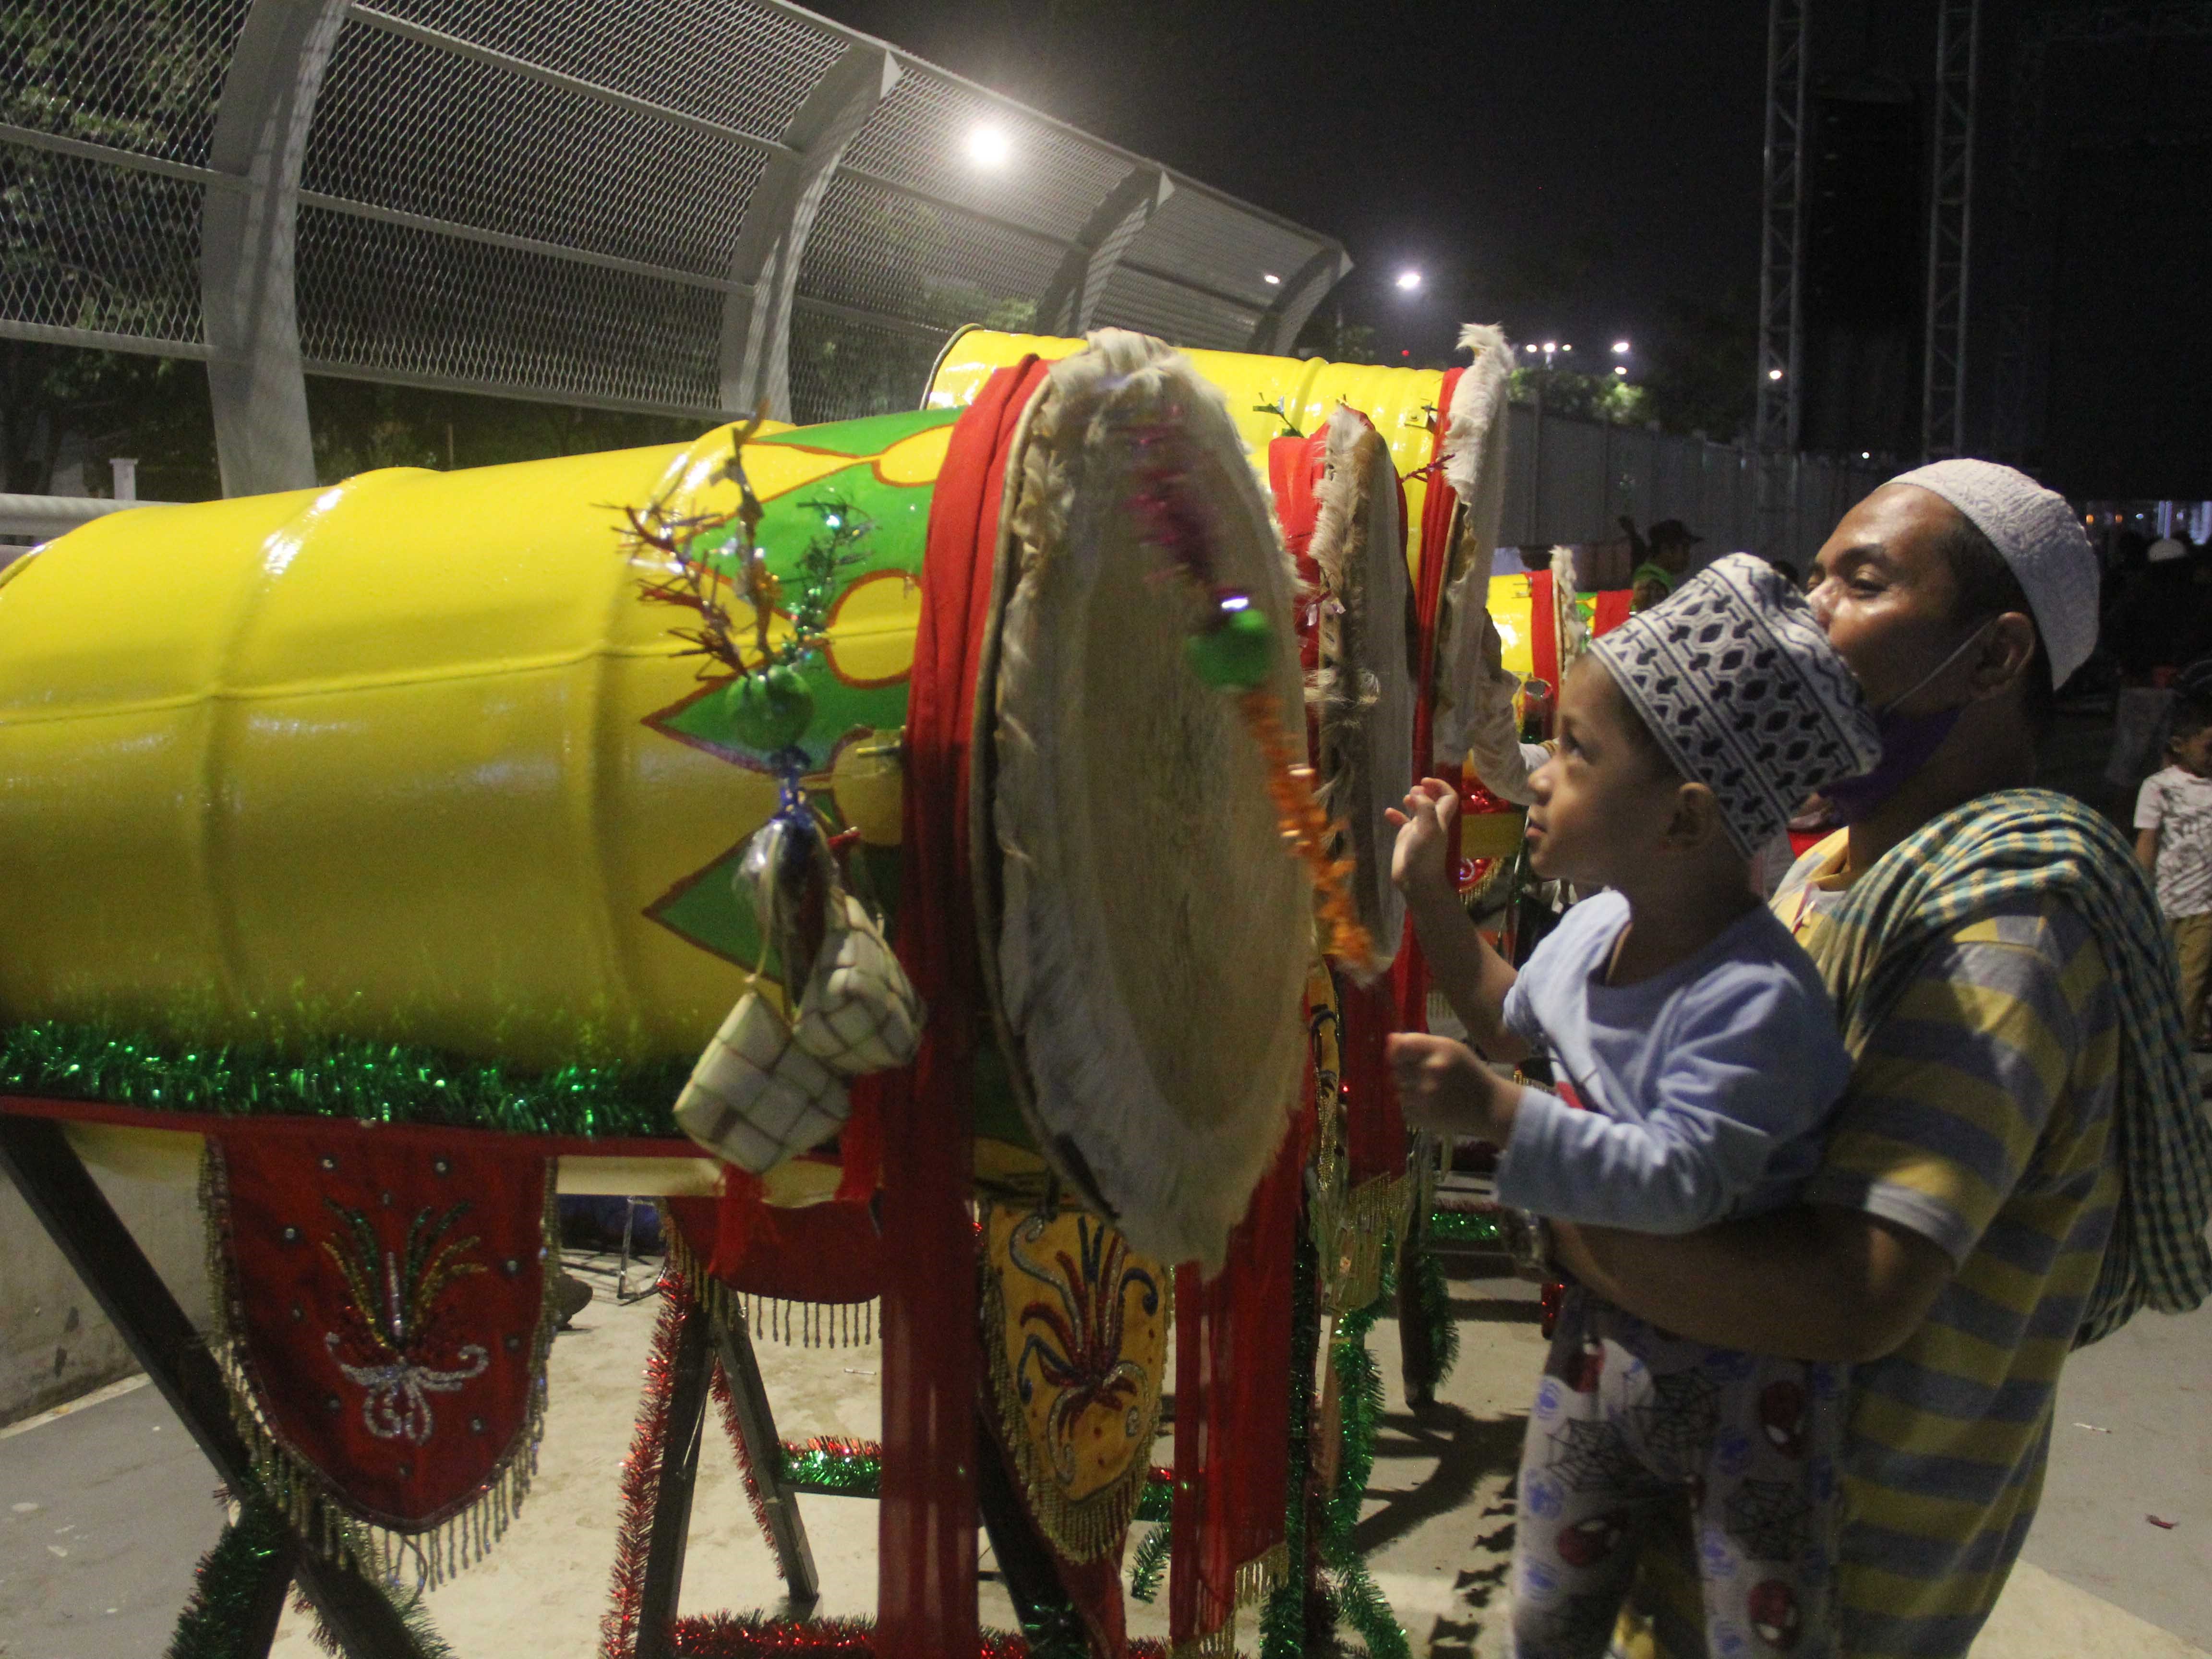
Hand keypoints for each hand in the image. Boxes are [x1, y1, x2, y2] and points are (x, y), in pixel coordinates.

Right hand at [1385, 777, 1460, 901]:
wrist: (1417, 880)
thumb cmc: (1425, 854)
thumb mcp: (1429, 828)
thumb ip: (1425, 808)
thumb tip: (1417, 792)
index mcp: (1441, 818)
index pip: (1449, 797)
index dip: (1440, 786)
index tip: (1425, 781)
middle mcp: (1431, 822)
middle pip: (1434, 801)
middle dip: (1426, 791)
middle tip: (1415, 789)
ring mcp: (1418, 830)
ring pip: (1418, 810)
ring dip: (1413, 801)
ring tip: (1406, 797)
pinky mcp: (1406, 839)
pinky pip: (1402, 823)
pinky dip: (1396, 815)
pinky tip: (1388, 812)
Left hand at [1387, 1032, 1513, 1142]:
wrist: (1490, 1107)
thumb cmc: (1469, 1073)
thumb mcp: (1452, 1049)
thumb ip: (1420, 1042)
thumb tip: (1390, 1039)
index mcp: (1440, 1050)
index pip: (1401, 1046)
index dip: (1396, 1051)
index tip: (1402, 1056)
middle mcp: (1431, 1072)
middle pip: (1397, 1069)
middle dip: (1404, 1071)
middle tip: (1423, 1076)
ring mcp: (1426, 1097)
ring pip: (1399, 1090)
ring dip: (1409, 1090)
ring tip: (1430, 1092)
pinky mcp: (1424, 1117)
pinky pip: (1405, 1108)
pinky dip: (1414, 1107)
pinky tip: (1431, 1104)